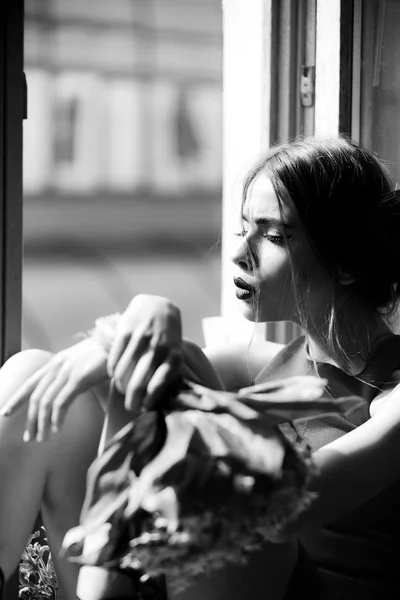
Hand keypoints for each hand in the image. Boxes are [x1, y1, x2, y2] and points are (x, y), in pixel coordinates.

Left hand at [0, 338, 107, 441]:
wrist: (118, 344)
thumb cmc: (103, 355)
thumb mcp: (79, 363)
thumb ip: (69, 375)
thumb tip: (64, 392)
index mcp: (55, 362)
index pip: (30, 383)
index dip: (17, 399)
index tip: (6, 412)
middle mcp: (57, 366)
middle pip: (37, 397)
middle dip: (31, 420)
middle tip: (30, 437)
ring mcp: (67, 372)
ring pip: (47, 402)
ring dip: (43, 423)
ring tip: (43, 438)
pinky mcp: (79, 378)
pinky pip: (62, 402)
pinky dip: (57, 418)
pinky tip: (57, 429)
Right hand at [107, 295, 182, 412]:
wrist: (158, 307)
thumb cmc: (167, 339)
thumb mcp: (175, 354)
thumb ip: (167, 373)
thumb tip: (157, 402)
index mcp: (174, 356)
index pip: (159, 385)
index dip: (149, 400)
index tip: (143, 408)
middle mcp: (159, 347)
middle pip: (139, 383)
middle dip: (132, 400)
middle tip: (129, 406)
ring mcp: (142, 338)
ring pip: (124, 372)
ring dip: (120, 386)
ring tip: (121, 389)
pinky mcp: (126, 331)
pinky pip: (115, 358)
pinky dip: (113, 370)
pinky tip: (114, 374)